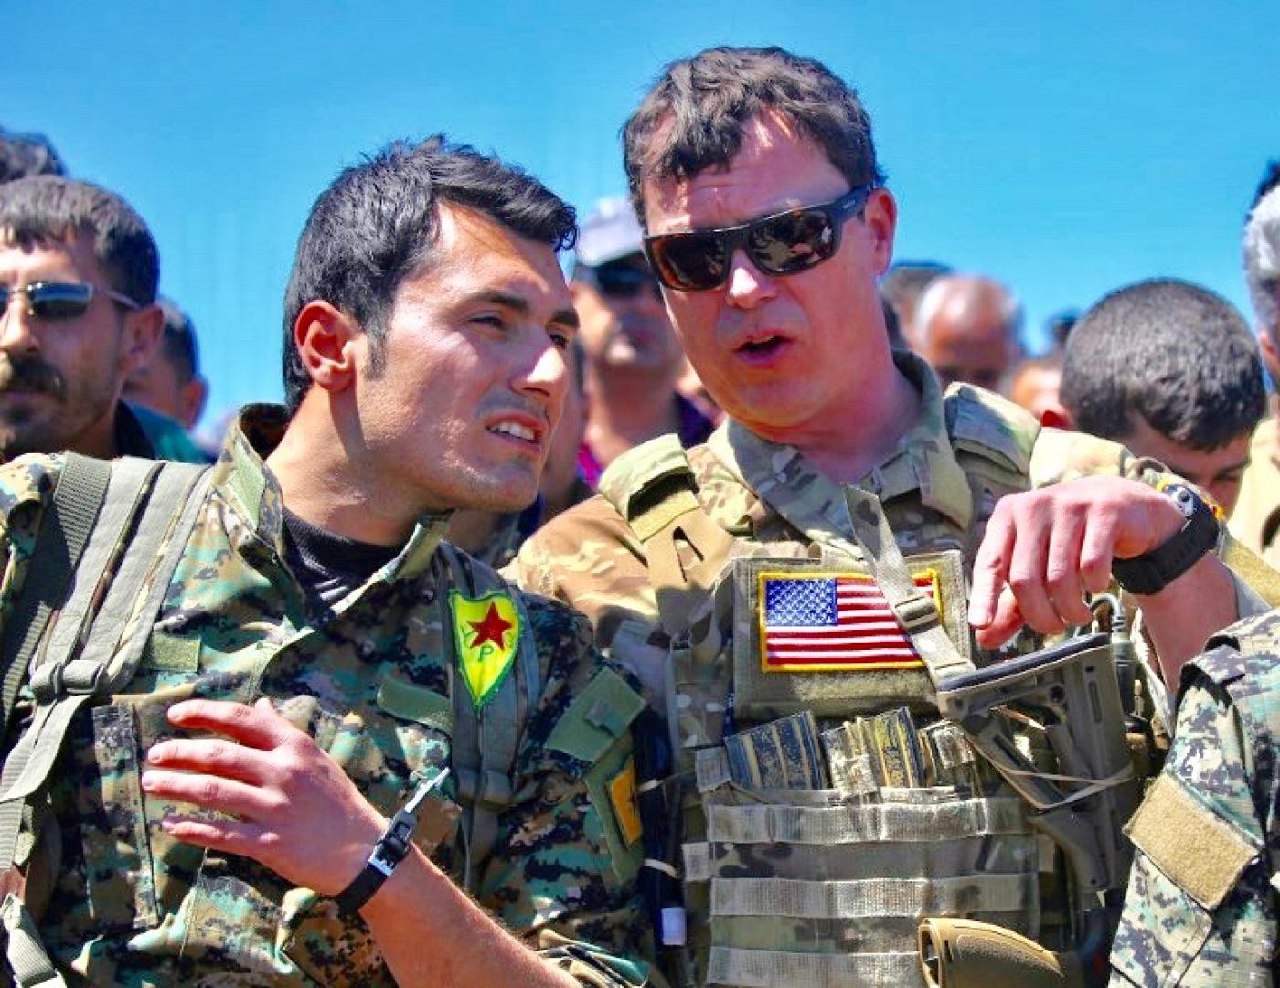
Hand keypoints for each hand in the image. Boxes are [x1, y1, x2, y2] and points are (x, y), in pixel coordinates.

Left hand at [142, 697, 386, 895]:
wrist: (362, 849)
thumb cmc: (336, 800)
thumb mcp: (314, 757)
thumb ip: (282, 731)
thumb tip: (259, 704)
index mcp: (294, 746)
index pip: (241, 719)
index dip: (203, 714)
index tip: (175, 716)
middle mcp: (283, 772)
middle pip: (220, 755)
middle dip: (180, 752)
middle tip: (154, 754)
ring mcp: (276, 808)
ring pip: (214, 792)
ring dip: (176, 786)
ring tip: (151, 783)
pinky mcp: (269, 842)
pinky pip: (221, 834)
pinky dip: (192, 829)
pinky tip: (170, 825)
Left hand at [967, 476, 1182, 646]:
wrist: (1121, 503)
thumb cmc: (1067, 539)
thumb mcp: (1035, 565)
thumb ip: (1011, 604)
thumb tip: (985, 640)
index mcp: (1006, 517)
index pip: (989, 562)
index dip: (983, 596)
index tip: (980, 624)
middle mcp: (1033, 508)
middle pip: (1024, 579)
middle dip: (1039, 615)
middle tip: (1053, 628)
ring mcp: (1068, 506)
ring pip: (1059, 577)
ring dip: (1070, 608)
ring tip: (1078, 615)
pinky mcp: (1103, 513)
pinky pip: (1092, 565)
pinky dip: (1094, 586)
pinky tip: (1096, 587)